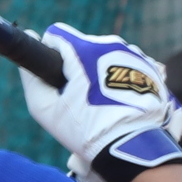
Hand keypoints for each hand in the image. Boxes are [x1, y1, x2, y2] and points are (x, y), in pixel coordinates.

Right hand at [19, 25, 181, 181]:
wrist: (132, 146)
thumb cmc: (84, 131)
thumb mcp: (45, 109)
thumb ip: (32, 76)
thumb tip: (30, 40)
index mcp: (84, 51)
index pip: (57, 35)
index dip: (50, 54)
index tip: (55, 77)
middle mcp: (111, 44)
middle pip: (83, 46)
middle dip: (77, 65)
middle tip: (79, 98)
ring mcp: (135, 54)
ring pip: (106, 55)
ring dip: (100, 71)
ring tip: (102, 102)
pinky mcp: (151, 66)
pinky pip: (127, 64)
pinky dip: (120, 79)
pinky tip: (119, 101)